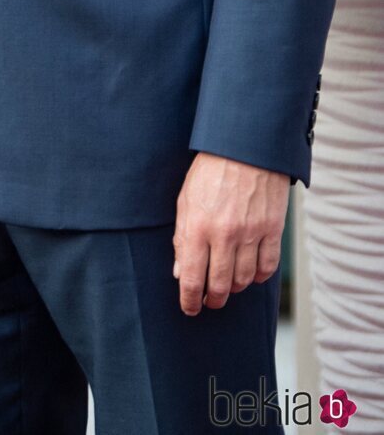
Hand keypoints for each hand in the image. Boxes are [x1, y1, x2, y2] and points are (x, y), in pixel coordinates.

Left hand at [173, 152, 288, 315]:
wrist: (245, 146)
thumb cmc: (210, 171)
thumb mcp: (185, 199)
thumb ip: (182, 237)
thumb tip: (180, 272)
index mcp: (198, 226)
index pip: (192, 277)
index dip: (189, 299)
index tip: (190, 308)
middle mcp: (224, 234)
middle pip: (219, 285)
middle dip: (213, 299)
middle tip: (210, 301)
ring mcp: (251, 233)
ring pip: (244, 279)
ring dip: (235, 287)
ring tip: (228, 284)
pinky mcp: (272, 229)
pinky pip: (268, 266)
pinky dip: (259, 276)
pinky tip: (251, 273)